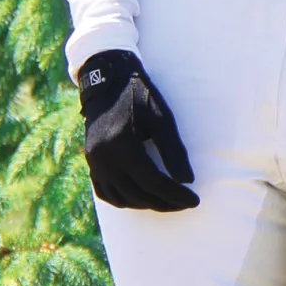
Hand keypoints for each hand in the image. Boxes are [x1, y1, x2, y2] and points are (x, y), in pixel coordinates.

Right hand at [77, 49, 198, 211]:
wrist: (107, 81)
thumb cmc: (139, 95)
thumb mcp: (162, 117)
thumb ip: (174, 150)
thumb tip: (187, 181)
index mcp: (121, 146)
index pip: (152, 183)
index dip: (175, 195)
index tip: (195, 200)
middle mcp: (103, 159)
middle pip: (138, 195)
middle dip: (165, 203)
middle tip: (185, 203)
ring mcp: (94, 163)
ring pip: (122, 198)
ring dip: (146, 204)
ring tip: (168, 202)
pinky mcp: (91, 163)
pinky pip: (106, 192)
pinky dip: (125, 200)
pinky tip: (142, 198)